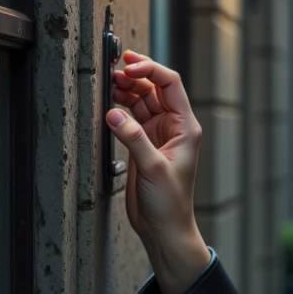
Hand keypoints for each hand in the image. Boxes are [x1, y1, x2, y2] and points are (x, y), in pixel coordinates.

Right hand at [106, 52, 210, 293]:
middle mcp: (173, 126)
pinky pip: (130, 117)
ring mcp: (157, 134)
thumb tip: (114, 114)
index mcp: (185, 127)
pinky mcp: (143, 145)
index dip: (150, 70)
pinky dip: (119, 108)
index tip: (129, 65)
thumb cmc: (170, 203)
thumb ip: (134, 139)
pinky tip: (107, 103)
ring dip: (125, 90)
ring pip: (140, 101)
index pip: (170, 85)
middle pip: (154, 88)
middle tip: (113, 71)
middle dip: (135, 76)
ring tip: (107, 83)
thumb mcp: (153, 168)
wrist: (164, 229)